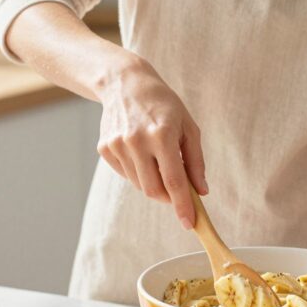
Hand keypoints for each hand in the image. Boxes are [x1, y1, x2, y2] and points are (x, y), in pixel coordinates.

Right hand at [96, 55, 206, 228]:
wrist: (125, 83)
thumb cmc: (164, 105)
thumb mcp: (189, 127)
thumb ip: (196, 162)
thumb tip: (201, 192)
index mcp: (161, 135)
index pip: (174, 181)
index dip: (183, 205)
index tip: (190, 223)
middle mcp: (136, 141)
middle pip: (154, 190)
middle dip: (168, 198)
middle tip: (177, 193)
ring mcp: (117, 145)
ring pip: (139, 184)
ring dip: (154, 183)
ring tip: (159, 162)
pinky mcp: (105, 148)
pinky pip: (126, 174)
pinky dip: (138, 172)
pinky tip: (141, 153)